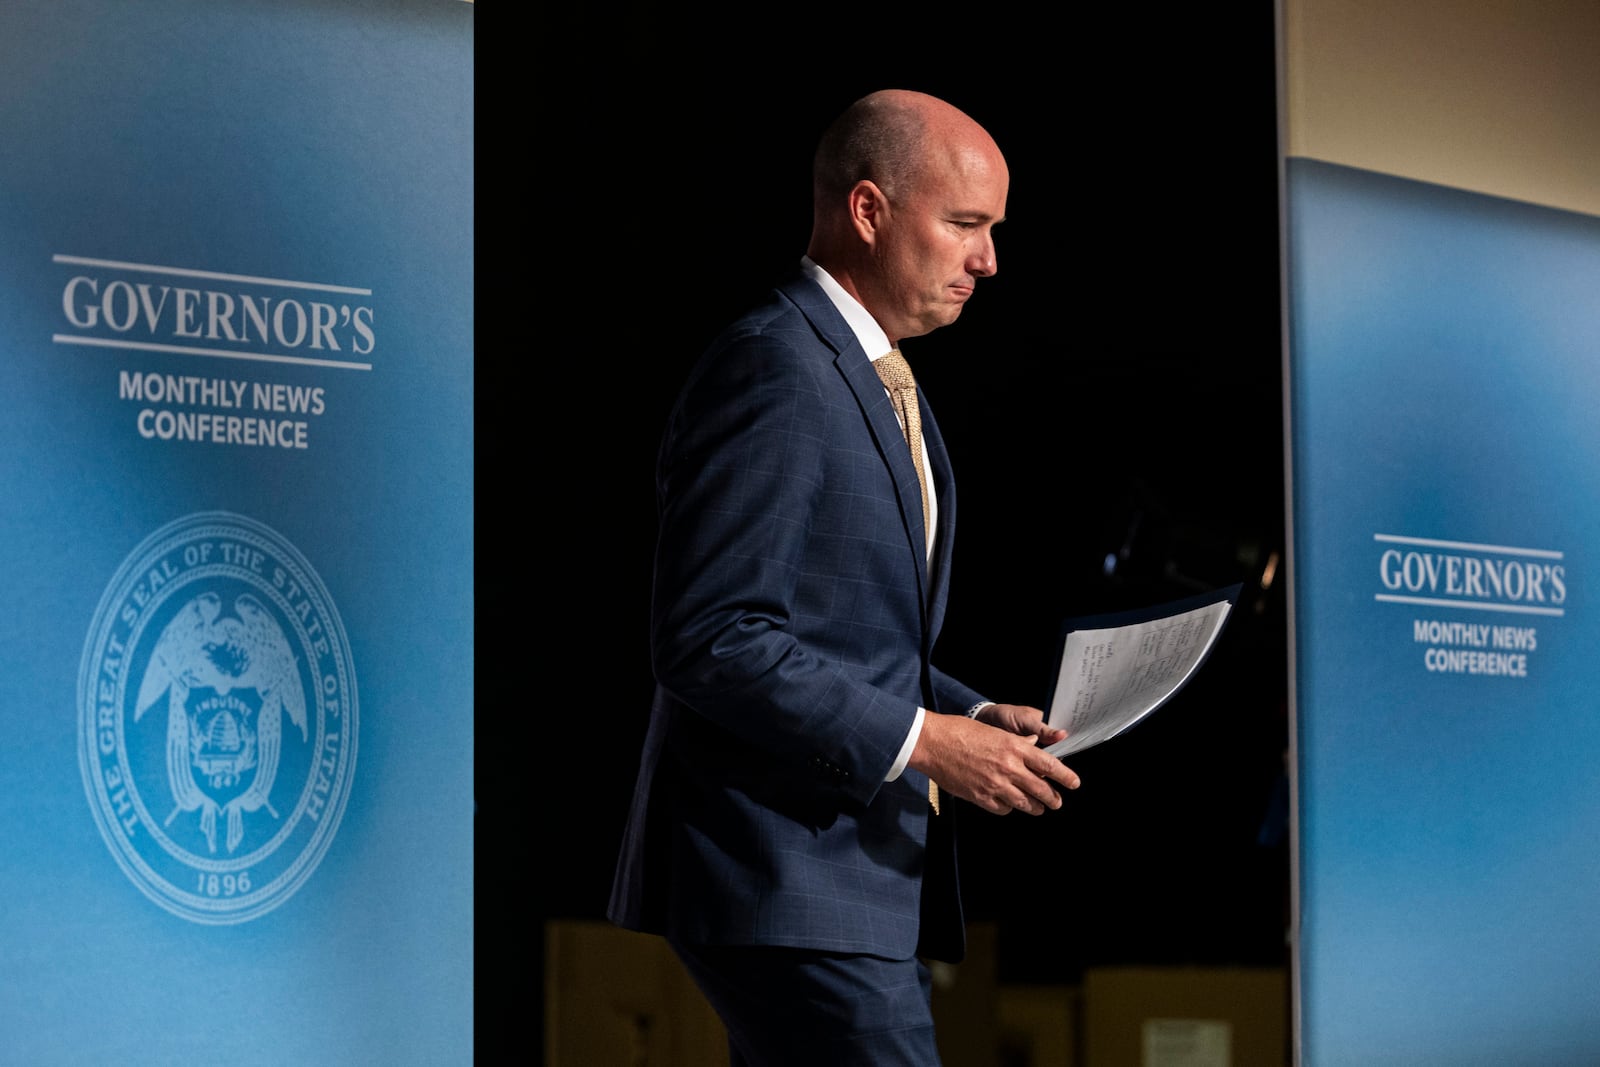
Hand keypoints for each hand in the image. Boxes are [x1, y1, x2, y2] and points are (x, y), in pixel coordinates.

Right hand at [909, 705, 1080, 815]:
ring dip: (1034, 807)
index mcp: (1015, 747)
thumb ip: (1016, 743)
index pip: (1050, 766)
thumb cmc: (961, 732)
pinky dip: (1009, 808)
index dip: (1065, 777)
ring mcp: (995, 785)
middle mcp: (1009, 767)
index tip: (1074, 783)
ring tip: (1037, 808)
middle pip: (1041, 789)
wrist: (934, 743)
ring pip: (1025, 804)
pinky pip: (1004, 809)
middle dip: (1053, 799)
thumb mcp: (995, 732)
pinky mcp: (981, 797)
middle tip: (1057, 802)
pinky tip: (1008, 804)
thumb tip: (1032, 746)